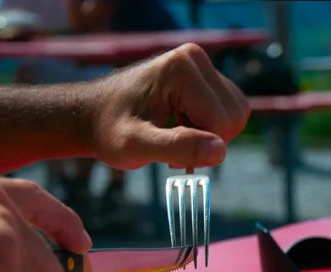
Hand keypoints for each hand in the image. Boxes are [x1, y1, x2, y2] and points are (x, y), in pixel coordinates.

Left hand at [91, 43, 250, 169]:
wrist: (94, 116)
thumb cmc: (109, 131)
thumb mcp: (136, 146)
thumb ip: (177, 148)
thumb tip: (219, 150)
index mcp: (181, 69)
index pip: (221, 123)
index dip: (200, 148)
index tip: (167, 154)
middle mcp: (196, 58)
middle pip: (234, 117)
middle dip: (207, 141)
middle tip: (170, 146)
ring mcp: (203, 65)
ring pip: (237, 115)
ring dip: (210, 136)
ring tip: (174, 136)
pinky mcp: (206, 77)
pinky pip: (231, 111)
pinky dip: (211, 128)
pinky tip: (181, 128)